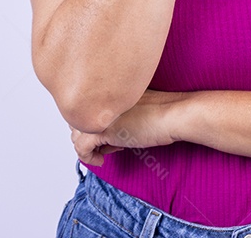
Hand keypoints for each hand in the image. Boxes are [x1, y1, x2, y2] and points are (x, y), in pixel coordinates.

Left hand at [69, 89, 188, 165]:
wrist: (174, 114)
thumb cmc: (164, 112)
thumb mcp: (136, 108)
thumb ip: (118, 114)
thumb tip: (106, 135)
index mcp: (107, 89)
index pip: (85, 106)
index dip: (94, 122)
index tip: (108, 134)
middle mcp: (99, 99)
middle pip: (77, 119)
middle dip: (88, 134)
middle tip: (107, 144)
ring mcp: (99, 114)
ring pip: (75, 134)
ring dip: (88, 145)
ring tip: (107, 150)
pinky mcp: (101, 131)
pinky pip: (81, 148)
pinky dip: (88, 158)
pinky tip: (101, 161)